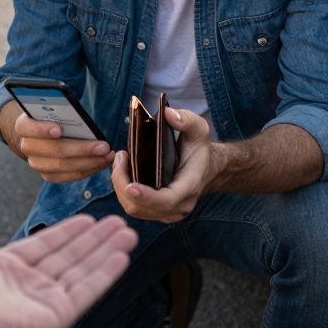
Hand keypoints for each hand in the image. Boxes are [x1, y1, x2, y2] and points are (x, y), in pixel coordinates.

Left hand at [0, 200, 137, 327]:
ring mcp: (42, 302)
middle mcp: (25, 287)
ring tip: (127, 233)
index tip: (89, 220)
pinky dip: (105, 273)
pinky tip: (121, 256)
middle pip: (69, 257)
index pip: (44, 246)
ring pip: (82, 271)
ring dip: (106, 251)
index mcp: (3, 270)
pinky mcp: (56, 317)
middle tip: (118, 223)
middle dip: (95, 240)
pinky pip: (86, 291)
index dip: (68, 232)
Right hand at [12, 111, 114, 182]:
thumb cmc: (53, 115)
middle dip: (81, 149)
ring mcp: (36, 163)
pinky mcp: (48, 174)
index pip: (29, 127)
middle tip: (104, 146)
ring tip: (108, 155)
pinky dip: (88, 169)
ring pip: (64, 166)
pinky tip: (103, 162)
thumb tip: (79, 117)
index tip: (59, 129)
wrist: (42, 133)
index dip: (42, 129)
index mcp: (23, 125)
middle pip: (54, 150)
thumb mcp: (53, 108)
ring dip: (89, 162)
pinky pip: (69, 176)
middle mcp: (26, 146)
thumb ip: (61, 111)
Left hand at [111, 107, 219, 222]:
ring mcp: (167, 212)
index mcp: (189, 187)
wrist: (207, 168)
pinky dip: (123, 190)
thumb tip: (168, 114)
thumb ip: (186, 120)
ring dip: (120, 186)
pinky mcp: (157, 212)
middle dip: (123, 184)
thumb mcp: (199, 129)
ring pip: (133, 208)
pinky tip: (123, 170)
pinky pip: (133, 206)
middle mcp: (179, 206)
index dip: (147, 197)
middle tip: (121, 156)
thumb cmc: (199, 149)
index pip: (167, 200)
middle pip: (141, 206)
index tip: (130, 187)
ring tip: (120, 160)